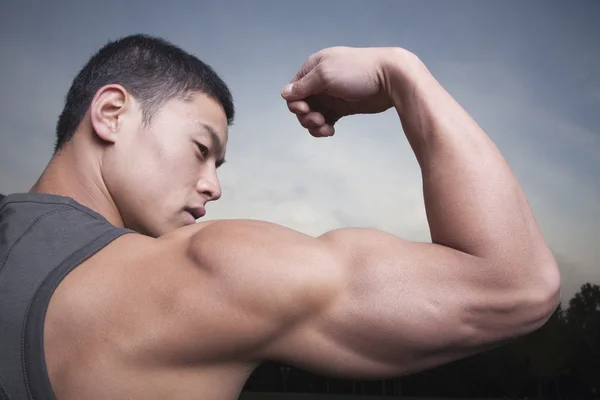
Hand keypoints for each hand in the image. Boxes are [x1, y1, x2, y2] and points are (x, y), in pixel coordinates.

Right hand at [281, 46, 403, 136]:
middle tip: (318, 120)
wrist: (391, 78)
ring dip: (314, 125)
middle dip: (305, 116)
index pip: (293, 90)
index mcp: (313, 68)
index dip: (295, 103)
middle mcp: (320, 82)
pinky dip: (324, 128)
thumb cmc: (358, 71)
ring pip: (312, 115)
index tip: (305, 109)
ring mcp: (332, 95)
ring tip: (325, 128)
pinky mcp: (342, 107)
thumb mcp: (326, 75)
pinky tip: (330, 131)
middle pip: (301, 105)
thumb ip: (303, 86)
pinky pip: (326, 120)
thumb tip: (284, 93)